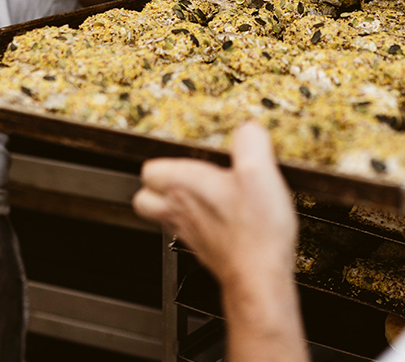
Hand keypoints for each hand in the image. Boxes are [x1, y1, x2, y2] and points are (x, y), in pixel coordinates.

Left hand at [134, 122, 296, 285]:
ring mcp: (190, 233)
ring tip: (199, 194)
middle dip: (156, 187)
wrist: (260, 276)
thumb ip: (250, 141)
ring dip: (176, 205)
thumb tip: (248, 129)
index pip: (148, 170)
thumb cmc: (254, 230)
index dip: (162, 158)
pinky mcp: (206, 250)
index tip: (181, 152)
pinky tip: (222, 217)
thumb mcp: (259, 171)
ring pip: (164, 218)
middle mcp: (179, 210)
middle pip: (144, 199)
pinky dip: (199, 223)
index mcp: (184, 185)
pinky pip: (190, 232)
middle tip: (180, 176)